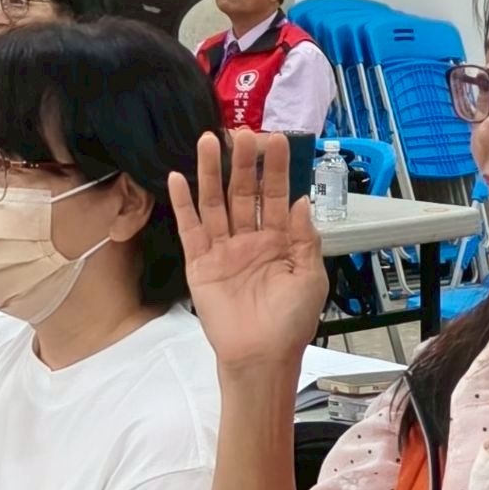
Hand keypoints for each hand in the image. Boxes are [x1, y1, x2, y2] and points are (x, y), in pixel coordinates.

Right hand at [168, 130, 328, 371]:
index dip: (275, 169)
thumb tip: (301, 201)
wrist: (261, 357)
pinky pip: (190, 228)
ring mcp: (223, 249)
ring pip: (215, 202)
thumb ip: (306, 238)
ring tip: (208, 141)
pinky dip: (183, 204)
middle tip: (241, 132)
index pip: (276, 195)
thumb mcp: (311, 277)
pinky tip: (178, 178)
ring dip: (211, 172)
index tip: (275, 139)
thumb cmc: (291, 322)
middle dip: (243, 162)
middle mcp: (250, 239)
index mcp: (280, 240)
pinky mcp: (200, 263)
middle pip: (243, 192)